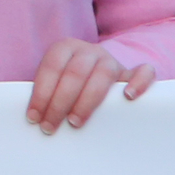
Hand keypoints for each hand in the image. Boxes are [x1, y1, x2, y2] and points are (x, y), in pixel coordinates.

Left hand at [27, 39, 153, 132]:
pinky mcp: (131, 74)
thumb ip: (46, 93)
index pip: (51, 68)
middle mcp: (89, 51)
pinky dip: (139, 82)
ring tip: (75, 122)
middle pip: (74, 73)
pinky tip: (129, 97)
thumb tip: (31, 119)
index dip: (41, 93)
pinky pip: (143, 72)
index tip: (34, 118)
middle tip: (50, 127)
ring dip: (87, 101)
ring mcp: (112, 61)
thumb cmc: (69, 85)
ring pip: (103, 75)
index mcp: (65, 47)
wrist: (97, 72)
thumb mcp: (55, 82)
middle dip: (59, 102)